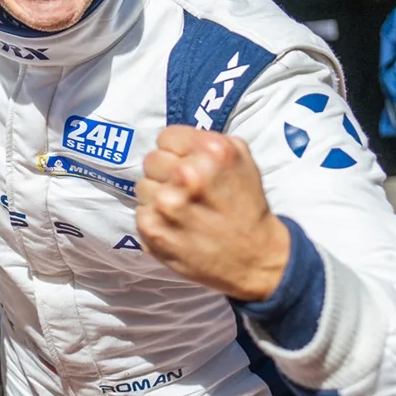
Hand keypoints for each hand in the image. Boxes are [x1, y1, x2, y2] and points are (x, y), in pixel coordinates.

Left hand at [136, 126, 290, 301]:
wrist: (255, 258)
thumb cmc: (245, 206)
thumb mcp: (240, 159)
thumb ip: (205, 141)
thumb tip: (174, 140)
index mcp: (212, 151)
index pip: (166, 137)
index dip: (177, 152)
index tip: (189, 166)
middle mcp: (188, 174)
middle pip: (152, 160)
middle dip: (167, 173)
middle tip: (188, 192)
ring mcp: (166, 202)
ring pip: (143, 186)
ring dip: (159, 197)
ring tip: (184, 211)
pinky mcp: (152, 227)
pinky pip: (140, 212)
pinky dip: (155, 219)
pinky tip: (177, 227)